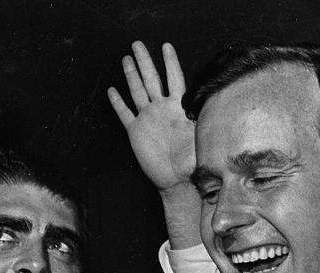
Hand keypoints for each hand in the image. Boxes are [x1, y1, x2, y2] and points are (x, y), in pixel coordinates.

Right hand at [109, 42, 194, 193]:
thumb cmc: (191, 162)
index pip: (174, 79)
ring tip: (126, 59)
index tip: (166, 46)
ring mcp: (147, 119)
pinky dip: (118, 103)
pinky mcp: (135, 131)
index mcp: (177, 108)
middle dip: (144, 61)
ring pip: (137, 91)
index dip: (170, 63)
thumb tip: (206, 107)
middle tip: (137, 44)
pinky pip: (125, 114)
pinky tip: (112, 91)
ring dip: (132, 75)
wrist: (176, 181)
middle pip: (151, 79)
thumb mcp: (199, 139)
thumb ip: (199, 122)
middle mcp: (161, 109)